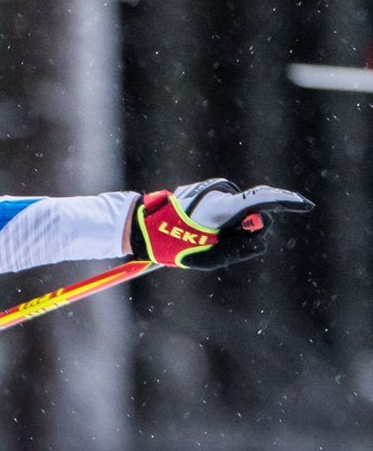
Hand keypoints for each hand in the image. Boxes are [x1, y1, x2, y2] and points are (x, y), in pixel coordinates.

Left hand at [132, 180, 312, 269]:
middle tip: (229, 242)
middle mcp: (222, 196)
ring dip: (234, 232)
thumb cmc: (174, 245)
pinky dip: (224, 227)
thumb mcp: (211, 256)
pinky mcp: (208, 196)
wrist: (143, 228)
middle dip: (253, 229)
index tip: (307, 207)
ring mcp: (215, 194)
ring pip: (242, 217)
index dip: (288, 203)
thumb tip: (258, 231)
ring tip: (206, 240)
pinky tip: (203, 233)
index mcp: (223, 208)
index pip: (264, 200)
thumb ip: (242, 247)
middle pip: (258, 213)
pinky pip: (228, 214)